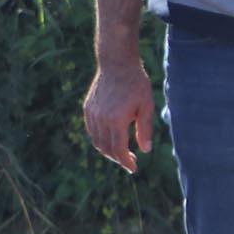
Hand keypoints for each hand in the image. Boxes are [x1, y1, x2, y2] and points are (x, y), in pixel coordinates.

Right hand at [81, 57, 154, 171]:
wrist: (117, 64)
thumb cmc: (136, 84)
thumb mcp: (146, 106)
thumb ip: (145, 129)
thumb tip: (145, 150)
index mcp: (116, 120)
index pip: (119, 149)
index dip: (126, 162)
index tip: (133, 169)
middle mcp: (101, 119)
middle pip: (106, 148)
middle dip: (118, 159)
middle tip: (130, 162)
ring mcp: (92, 114)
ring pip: (97, 141)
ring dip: (108, 151)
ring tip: (122, 153)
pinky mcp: (87, 108)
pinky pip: (92, 131)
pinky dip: (100, 140)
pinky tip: (112, 139)